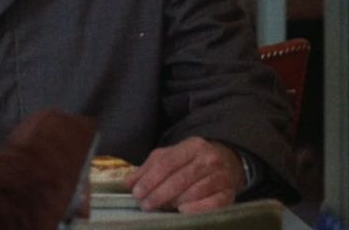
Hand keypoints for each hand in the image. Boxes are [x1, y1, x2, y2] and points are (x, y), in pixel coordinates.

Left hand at [126, 137, 245, 212]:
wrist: (228, 162)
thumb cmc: (192, 161)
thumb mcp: (171, 156)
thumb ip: (149, 168)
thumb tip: (128, 183)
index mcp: (192, 146)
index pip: (167, 163)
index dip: (150, 179)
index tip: (137, 193)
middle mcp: (209, 159)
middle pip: (179, 179)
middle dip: (158, 194)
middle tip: (145, 205)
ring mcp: (222, 176)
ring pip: (194, 192)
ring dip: (174, 202)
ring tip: (160, 207)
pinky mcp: (229, 193)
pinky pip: (213, 204)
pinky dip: (196, 209)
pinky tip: (182, 211)